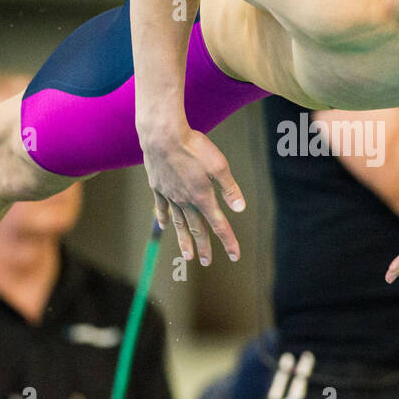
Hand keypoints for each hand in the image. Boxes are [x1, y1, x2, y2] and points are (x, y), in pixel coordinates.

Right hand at [140, 124, 244, 266]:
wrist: (163, 135)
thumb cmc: (194, 147)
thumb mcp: (219, 166)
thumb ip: (229, 189)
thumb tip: (240, 209)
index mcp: (202, 197)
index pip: (219, 225)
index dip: (228, 241)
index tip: (235, 256)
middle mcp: (185, 200)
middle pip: (197, 228)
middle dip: (203, 246)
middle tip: (205, 262)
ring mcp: (169, 194)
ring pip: (178, 223)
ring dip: (183, 240)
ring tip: (186, 255)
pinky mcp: (158, 186)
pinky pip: (161, 207)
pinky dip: (163, 218)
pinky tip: (164, 226)